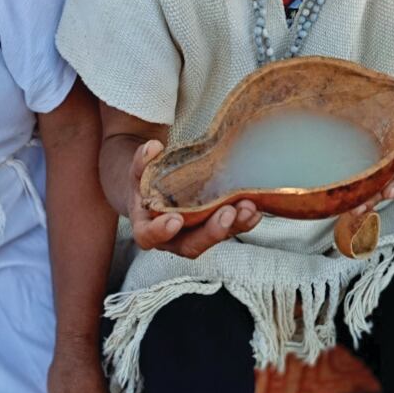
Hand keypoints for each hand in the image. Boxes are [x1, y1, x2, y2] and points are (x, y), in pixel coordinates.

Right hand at [129, 139, 262, 258]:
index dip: (160, 232)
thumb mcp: (139, 170)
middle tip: (227, 213)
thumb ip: (142, 160)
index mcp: (147, 226)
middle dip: (211, 232)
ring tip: (248, 207)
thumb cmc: (145, 182)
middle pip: (190, 245)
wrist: (154, 190)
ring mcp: (195, 234)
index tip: (175, 220)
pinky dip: (244, 222)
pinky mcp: (214, 228)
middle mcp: (172, 238)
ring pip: (215, 238)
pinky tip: (255, 210)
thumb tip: (152, 147)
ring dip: (234, 226)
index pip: (149, 236)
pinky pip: (231, 230)